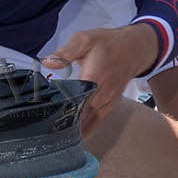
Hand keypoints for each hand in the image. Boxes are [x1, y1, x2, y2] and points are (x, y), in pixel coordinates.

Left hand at [42, 25, 156, 130]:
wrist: (137, 48)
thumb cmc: (110, 44)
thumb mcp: (86, 39)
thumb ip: (65, 52)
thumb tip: (48, 62)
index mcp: (94, 77)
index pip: (73, 100)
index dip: (58, 111)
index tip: (43, 119)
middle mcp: (102, 93)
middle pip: (79, 115)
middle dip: (61, 123)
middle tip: (41, 132)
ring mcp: (108, 100)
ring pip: (88, 121)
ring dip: (73, 130)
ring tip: (54, 138)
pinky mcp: (111, 104)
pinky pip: (97, 122)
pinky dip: (86, 130)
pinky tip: (75, 138)